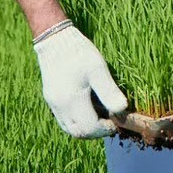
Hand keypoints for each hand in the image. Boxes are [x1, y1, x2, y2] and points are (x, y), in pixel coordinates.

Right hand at [33, 21, 127, 137]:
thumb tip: (122, 110)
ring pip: (69, 128)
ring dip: (86, 128)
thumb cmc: (79, 52)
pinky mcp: (50, 99)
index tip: (116, 121)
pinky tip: (86, 109)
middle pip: (78, 133)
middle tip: (109, 121)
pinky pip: (63, 120)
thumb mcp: (98, 69)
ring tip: (99, 117)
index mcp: (72, 100)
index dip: (105, 129)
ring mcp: (53, 103)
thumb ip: (109, 92)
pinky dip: (76, 121)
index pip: (90, 128)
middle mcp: (60, 106)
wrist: (55, 39)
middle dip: (96, 132)